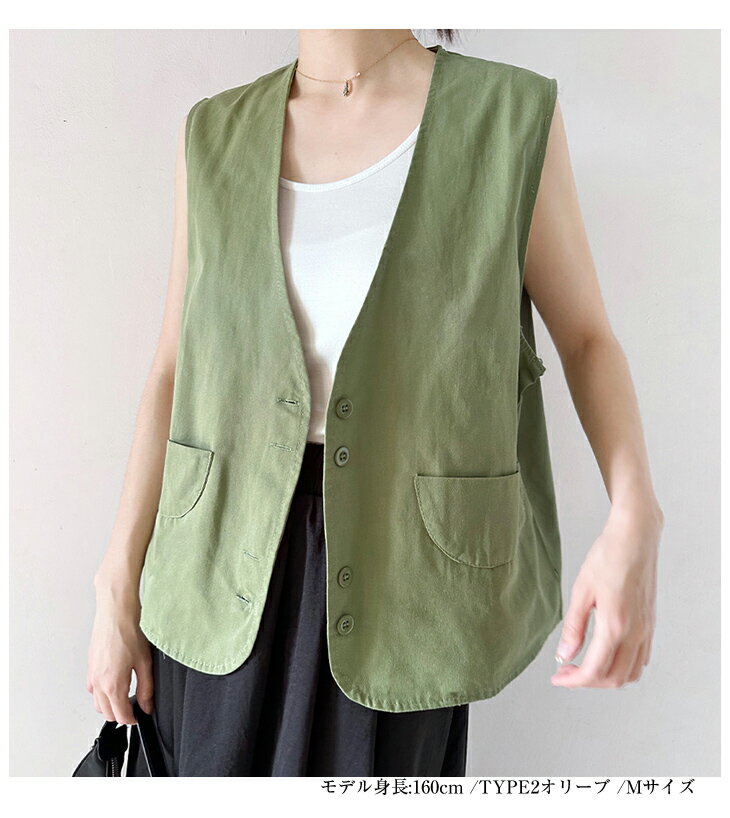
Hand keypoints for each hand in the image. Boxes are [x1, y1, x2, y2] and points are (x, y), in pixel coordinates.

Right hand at [86, 579, 153, 723]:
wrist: (116, 611)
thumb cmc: (130, 631)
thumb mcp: (145, 662)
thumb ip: (146, 688)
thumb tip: (147, 705)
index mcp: (112, 685)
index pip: (120, 715)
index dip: (132, 720)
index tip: (141, 716)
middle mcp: (98, 683)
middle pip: (107, 712)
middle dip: (121, 714)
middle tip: (136, 707)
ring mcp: (92, 674)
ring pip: (98, 702)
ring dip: (110, 704)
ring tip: (126, 695)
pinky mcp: (90, 665)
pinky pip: (93, 688)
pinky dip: (102, 692)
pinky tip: (114, 682)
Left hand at [550, 503, 661, 688]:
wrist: (635, 538)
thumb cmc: (607, 557)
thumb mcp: (581, 590)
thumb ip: (573, 627)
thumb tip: (564, 655)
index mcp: (615, 626)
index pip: (594, 671)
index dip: (573, 681)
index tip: (557, 678)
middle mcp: (635, 633)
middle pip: (614, 679)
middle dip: (588, 682)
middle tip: (566, 670)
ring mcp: (646, 630)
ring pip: (631, 673)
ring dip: (607, 677)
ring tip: (584, 664)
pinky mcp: (650, 623)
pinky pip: (641, 659)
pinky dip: (624, 667)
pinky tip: (606, 653)